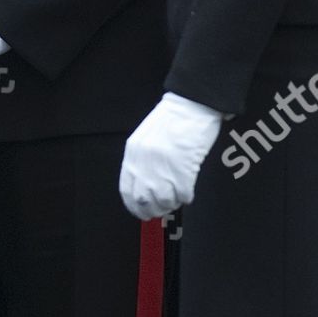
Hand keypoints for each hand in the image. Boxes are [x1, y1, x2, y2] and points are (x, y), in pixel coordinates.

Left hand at [119, 92, 223, 219]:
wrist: (191, 105)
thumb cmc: (171, 119)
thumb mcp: (146, 138)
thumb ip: (141, 161)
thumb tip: (143, 187)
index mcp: (133, 153)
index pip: (127, 191)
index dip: (135, 207)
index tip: (142, 212)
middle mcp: (145, 162)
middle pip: (144, 200)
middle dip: (153, 210)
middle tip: (162, 208)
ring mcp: (163, 167)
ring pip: (164, 201)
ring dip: (171, 204)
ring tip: (177, 197)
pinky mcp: (183, 169)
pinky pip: (183, 195)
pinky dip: (186, 197)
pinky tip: (188, 192)